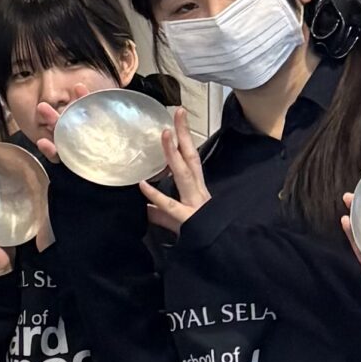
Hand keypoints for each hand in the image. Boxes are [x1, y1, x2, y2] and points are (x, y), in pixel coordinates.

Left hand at [142, 108, 208, 234]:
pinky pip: (169, 205)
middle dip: (184, 134)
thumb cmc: (198, 234)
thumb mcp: (175, 219)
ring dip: (173, 154)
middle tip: (178, 111)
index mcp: (196, 188)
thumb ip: (158, 211)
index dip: (184, 138)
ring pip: (184, 173)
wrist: (218, 250)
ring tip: (165, 134)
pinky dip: (156, 195)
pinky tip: (143, 184)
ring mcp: (194, 202)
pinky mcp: (187, 218)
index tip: (177, 118)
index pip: (191, 157)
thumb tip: (143, 206)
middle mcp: (197, 190)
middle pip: (191, 156)